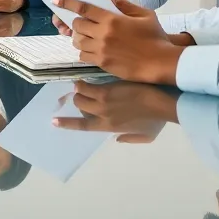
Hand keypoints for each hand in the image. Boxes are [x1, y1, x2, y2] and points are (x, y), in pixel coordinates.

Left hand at [51, 0, 183, 84]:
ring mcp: (101, 50)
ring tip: (88, 36)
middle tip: (84, 23)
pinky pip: (83, 56)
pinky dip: (84, 51)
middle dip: (77, 22)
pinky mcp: (102, 63)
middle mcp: (103, 34)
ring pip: (78, 41)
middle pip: (77, 25)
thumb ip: (125, 5)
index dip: (67, 3)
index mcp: (112, 19)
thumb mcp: (144, 15)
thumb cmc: (155, 37)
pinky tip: (92, 49)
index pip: (84, 8)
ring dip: (79, 37)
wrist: (160, 63)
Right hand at [52, 81, 180, 142]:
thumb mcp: (145, 137)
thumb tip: (117, 139)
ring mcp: (103, 103)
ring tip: (81, 84)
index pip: (82, 127)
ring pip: (80, 95)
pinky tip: (83, 78)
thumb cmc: (157, 121)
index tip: (54, 121)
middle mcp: (102, 116)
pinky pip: (87, 86)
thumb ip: (129, 139)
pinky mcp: (107, 90)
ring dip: (79, 89)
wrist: (163, 105)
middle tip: (81, 93)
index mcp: (109, 128)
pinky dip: (82, 82)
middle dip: (78, 100)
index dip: (67, 124)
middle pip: (79, 107)